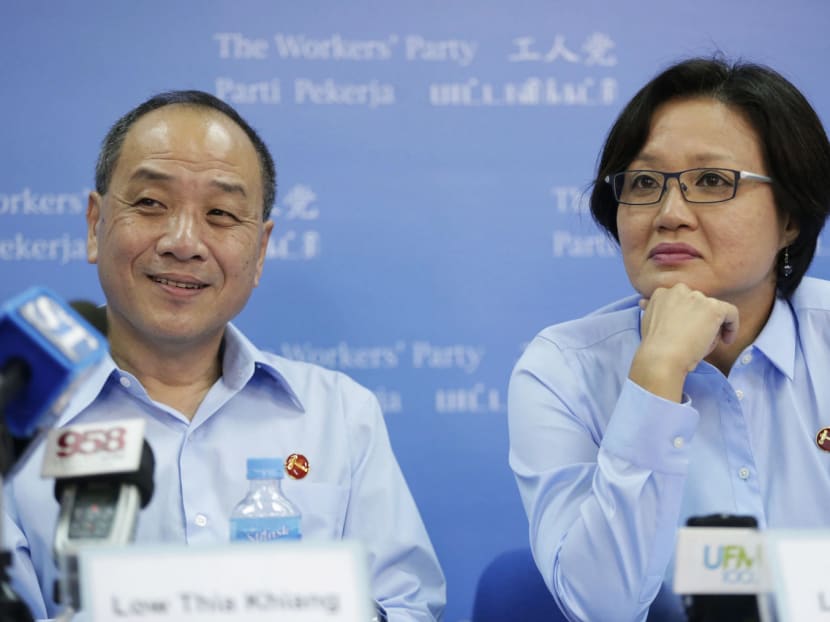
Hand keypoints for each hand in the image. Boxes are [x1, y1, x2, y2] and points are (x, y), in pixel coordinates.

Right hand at [628, 283, 738, 400]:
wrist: (661, 357)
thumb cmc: (654, 346)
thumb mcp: (648, 322)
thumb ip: (652, 309)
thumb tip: (645, 301)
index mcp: (661, 293)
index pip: (681, 300)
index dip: (685, 315)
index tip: (684, 329)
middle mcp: (679, 290)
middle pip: (697, 303)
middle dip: (698, 319)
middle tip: (695, 338)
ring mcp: (697, 298)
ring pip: (712, 309)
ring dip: (711, 325)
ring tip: (704, 343)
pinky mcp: (713, 308)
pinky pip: (731, 313)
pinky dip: (732, 326)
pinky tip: (727, 340)